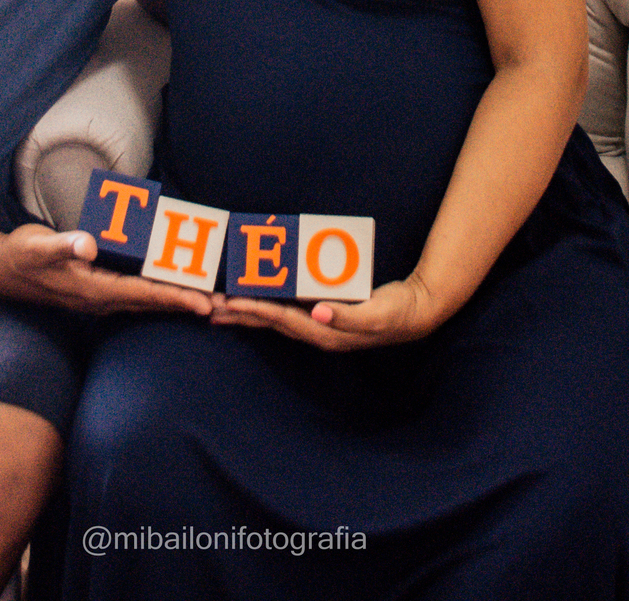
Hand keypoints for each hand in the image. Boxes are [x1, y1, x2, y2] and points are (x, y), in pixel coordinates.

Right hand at [0, 224, 213, 318]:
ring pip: (148, 300)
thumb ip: (63, 245)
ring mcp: (101, 295)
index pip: (144, 294)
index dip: (176, 298)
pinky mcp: (100, 288)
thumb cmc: (23, 255)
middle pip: (153, 302)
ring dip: (178, 300)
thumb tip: (87, 243)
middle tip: (224, 307)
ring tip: (210, 301)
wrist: (3, 270)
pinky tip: (176, 287)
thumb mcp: (39, 247)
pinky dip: (161, 291)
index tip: (204, 304)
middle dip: (188, 304)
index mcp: (93, 289)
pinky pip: (138, 292)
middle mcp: (102, 298)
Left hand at [212, 269, 441, 350]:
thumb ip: (347, 316)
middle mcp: (318, 331)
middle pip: (272, 322)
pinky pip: (289, 308)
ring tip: (224, 306)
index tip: (230, 302)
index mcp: (326, 332)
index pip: (282, 319)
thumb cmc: (397, 312)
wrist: (417, 311)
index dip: (255, 310)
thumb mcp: (377, 314)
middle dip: (241, 315)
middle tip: (211, 307)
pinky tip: (258, 298)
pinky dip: (269, 303)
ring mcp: (321, 324)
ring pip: (277, 317)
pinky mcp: (325, 313)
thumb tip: (316, 312)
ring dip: (250, 312)